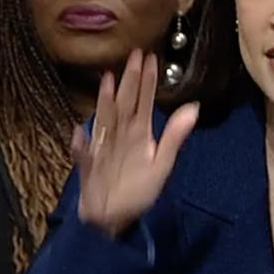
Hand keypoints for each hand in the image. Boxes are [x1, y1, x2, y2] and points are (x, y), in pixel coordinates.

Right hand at [71, 49, 198, 236]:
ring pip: (104, 120)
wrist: (115, 219)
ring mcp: (104, 148)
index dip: (147, 81)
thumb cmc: (138, 192)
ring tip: (108, 81)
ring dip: (105, 102)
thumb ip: (174, 137)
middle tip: (134, 54)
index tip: (151, 58)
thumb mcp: (162, 165)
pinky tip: (80, 133)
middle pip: (125, 103)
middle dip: (130, 79)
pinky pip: (85, 156)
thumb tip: (194, 108)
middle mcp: (121, 136)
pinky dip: (82, 147)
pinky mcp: (90, 166)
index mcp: (140, 134)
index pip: (144, 102)